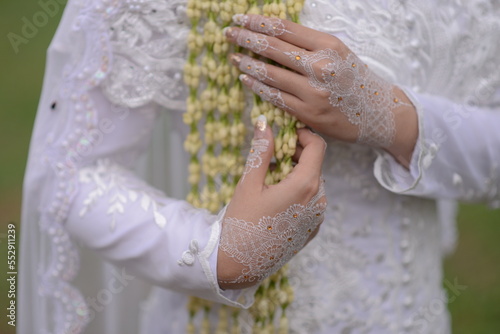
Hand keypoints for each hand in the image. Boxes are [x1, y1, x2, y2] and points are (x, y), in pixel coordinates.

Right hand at [217, 115, 326, 289]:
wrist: (239, 264)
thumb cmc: (242, 222)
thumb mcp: (249, 183)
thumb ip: (261, 151)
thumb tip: (264, 123)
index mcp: (306, 185)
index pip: (317, 146)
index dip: (303, 135)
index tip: (285, 134)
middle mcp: (319, 201)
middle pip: (315, 164)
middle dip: (296, 155)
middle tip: (271, 156)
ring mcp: (317, 218)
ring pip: (313, 183)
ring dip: (295, 174)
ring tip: (269, 180)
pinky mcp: (312, 231)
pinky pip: (311, 202)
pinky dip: (297, 193)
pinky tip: (275, 200)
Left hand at [225, 14, 417, 166]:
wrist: (378, 113)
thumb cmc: (356, 81)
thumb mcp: (338, 53)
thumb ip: (308, 45)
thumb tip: (273, 34)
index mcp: (328, 46)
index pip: (285, 29)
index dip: (259, 23)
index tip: (241, 19)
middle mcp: (320, 67)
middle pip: (274, 48)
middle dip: (246, 39)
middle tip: (229, 33)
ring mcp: (312, 92)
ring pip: (270, 74)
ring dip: (247, 64)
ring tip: (234, 56)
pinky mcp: (307, 113)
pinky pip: (275, 97)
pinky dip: (258, 87)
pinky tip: (246, 80)